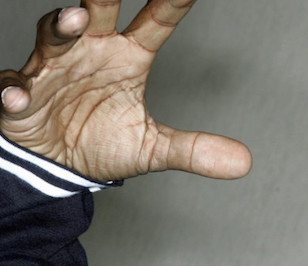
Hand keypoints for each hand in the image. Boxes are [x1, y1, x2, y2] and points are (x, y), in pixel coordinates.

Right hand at [0, 1, 250, 180]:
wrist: (59, 166)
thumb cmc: (103, 141)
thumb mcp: (153, 148)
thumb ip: (194, 149)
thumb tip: (243, 161)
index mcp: (127, 59)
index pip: (156, 23)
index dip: (173, 3)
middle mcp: (90, 54)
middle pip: (97, 12)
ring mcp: (52, 71)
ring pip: (53, 38)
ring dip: (61, 27)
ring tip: (74, 21)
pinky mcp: (20, 99)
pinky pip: (14, 88)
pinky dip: (14, 90)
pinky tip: (20, 95)